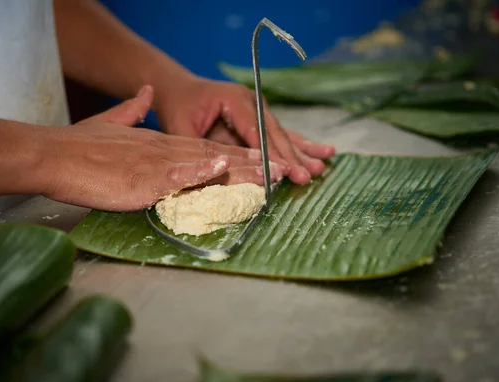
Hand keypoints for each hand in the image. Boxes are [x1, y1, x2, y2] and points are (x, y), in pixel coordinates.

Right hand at [41, 86, 284, 210]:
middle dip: (252, 165)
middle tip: (284, 171)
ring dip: (241, 170)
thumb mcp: (112, 126)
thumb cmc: (80, 148)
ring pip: (206, 165)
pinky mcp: (145, 178)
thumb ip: (132, 110)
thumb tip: (144, 92)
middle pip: (216, 157)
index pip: (208, 149)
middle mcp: (166, 150)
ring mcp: (157, 163)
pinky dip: (202, 172)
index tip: (264, 161)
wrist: (54, 155)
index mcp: (161, 144)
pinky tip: (222, 170)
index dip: (238, 155)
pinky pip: (178, 175)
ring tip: (271, 175)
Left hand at [153, 76, 335, 184]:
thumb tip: (220, 172)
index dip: (271, 153)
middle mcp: (251, 101)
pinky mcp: (259, 117)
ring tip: (322, 166)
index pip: (256, 131)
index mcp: (234, 100)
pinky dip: (299, 145)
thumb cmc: (176, 107)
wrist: (178, 88)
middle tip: (307, 176)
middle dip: (291, 157)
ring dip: (302, 152)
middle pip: (274, 133)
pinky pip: (280, 134)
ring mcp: (258, 108)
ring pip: (282, 134)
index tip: (285, 171)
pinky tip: (321, 152)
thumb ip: (201, 148)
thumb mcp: (181, 128)